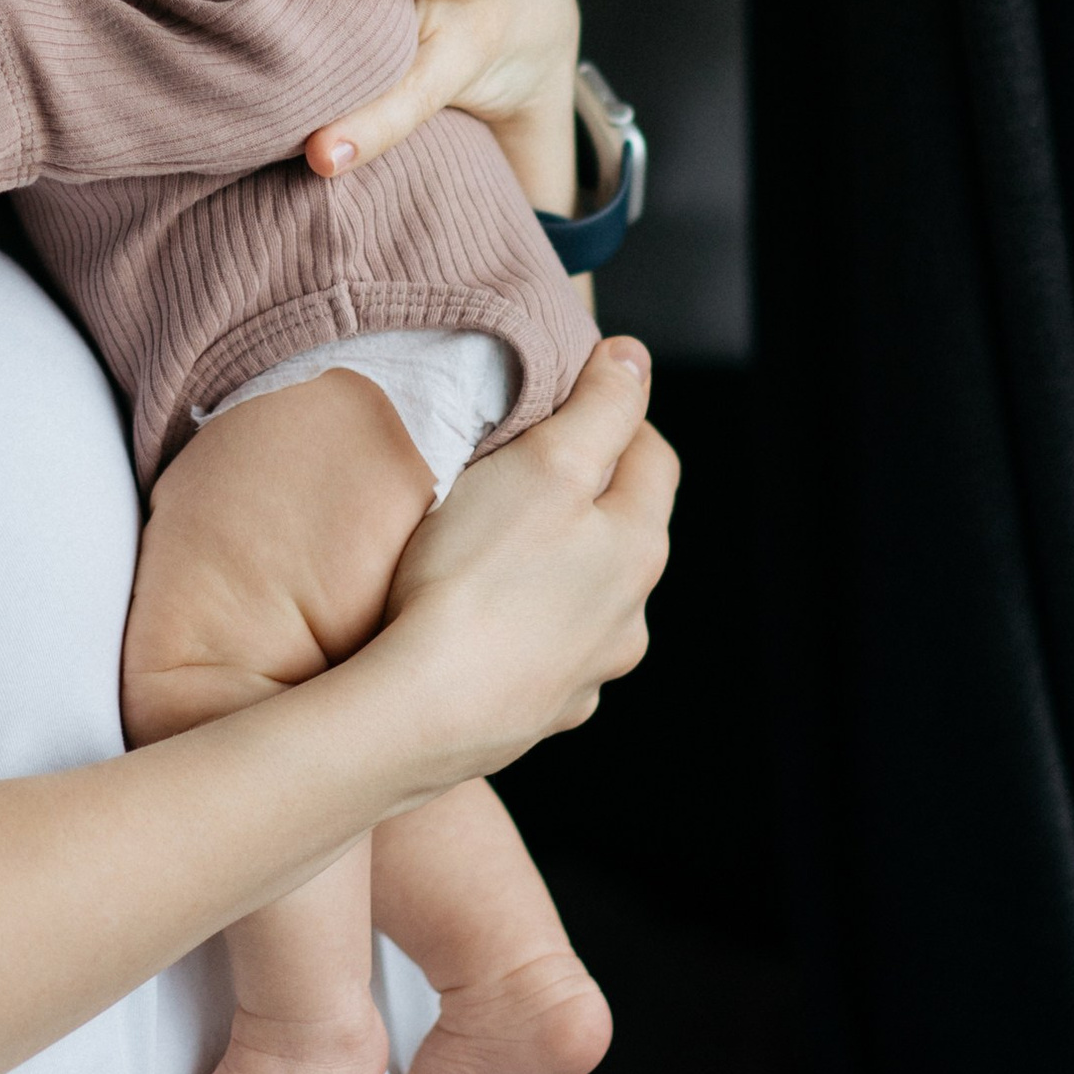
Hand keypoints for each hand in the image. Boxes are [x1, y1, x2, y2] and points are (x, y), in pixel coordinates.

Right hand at [371, 341, 672, 785]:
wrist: (420, 712)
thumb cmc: (474, 578)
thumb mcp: (545, 463)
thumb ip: (601, 406)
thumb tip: (634, 359)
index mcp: (638, 547)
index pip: (652, 456)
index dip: (616, 415)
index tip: (570, 397)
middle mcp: (628, 617)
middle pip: (621, 530)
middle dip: (582, 493)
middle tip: (520, 468)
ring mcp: (586, 673)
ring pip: (584, 596)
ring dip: (554, 565)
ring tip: (490, 546)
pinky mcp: (538, 714)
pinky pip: (542, 652)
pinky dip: (522, 626)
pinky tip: (477, 618)